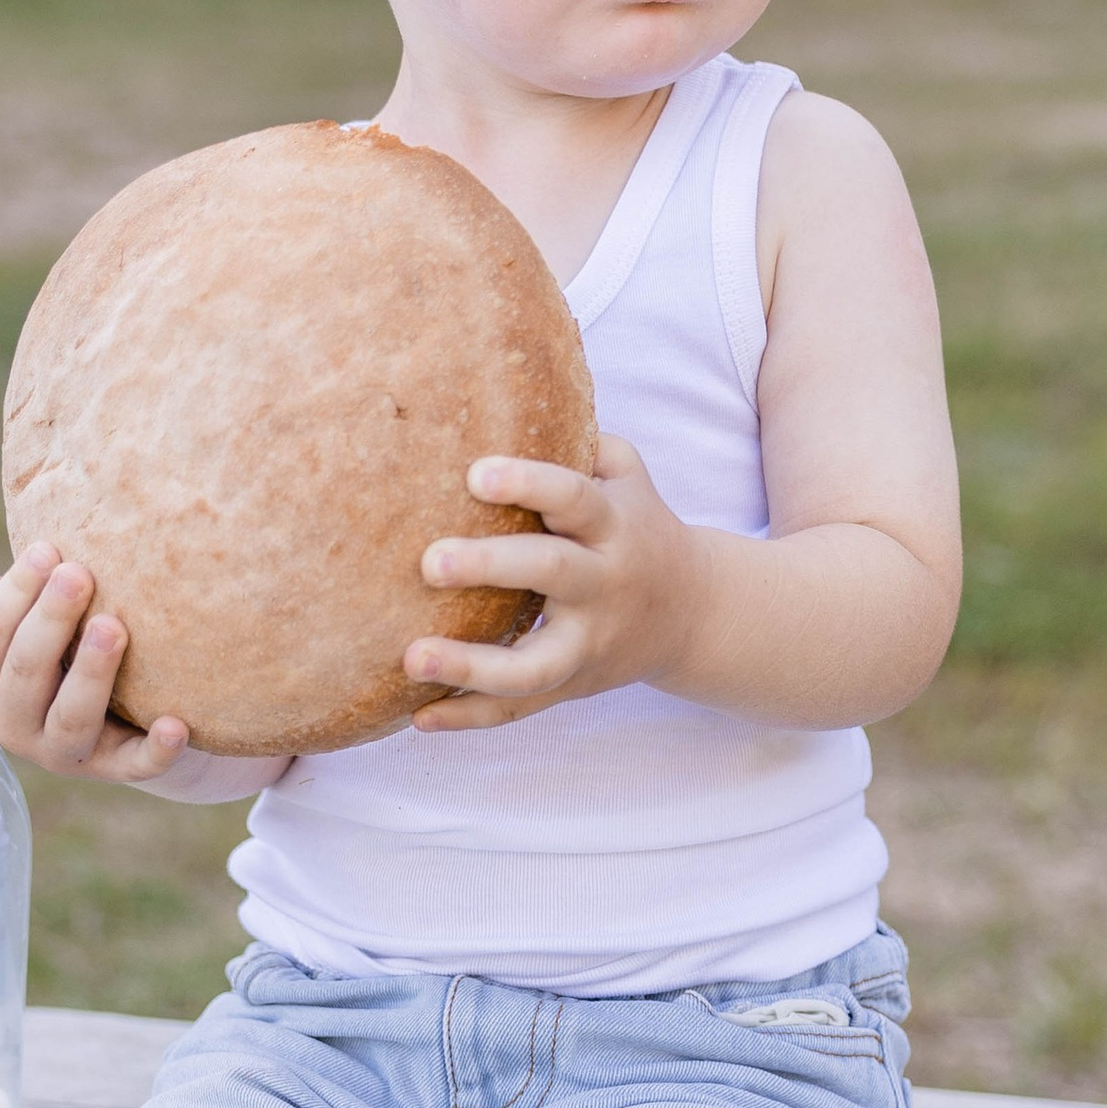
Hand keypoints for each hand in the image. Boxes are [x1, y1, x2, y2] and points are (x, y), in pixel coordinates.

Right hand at [0, 529, 192, 782]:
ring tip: (114, 627)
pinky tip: (177, 726)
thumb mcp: (12, 621)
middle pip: (27, 675)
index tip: (47, 549)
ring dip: (92, 674)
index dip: (15, 595)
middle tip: (79, 574)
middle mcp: (15, 728)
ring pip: (72, 719)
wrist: (107, 713)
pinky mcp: (117, 769)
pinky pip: (135, 766)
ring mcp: (65, 754)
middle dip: (50, 623)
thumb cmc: (49, 654)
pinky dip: (156, 751)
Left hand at [403, 434, 689, 731]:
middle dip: (490, 565)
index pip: (575, 498)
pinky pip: (520, 709)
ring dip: (471, 664)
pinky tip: (421, 717)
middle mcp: (603, 585)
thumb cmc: (637, 526)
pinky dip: (470, 716)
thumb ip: (579, 440)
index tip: (475, 474)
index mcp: (615, 525)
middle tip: (429, 561)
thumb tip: (511, 390)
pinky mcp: (571, 685)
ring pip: (534, 664)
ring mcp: (588, 643)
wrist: (695, 613)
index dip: (530, 484)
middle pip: (550, 572)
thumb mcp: (627, 475)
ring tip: (411, 657)